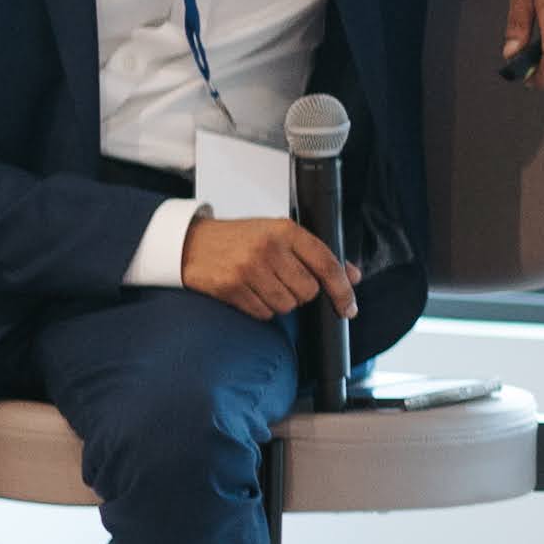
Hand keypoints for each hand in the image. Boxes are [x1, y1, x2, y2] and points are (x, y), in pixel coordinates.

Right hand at [180, 215, 355, 324]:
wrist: (190, 242)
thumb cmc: (240, 238)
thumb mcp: (279, 234)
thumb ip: (316, 254)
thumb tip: (353, 275)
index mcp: (286, 230)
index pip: (327, 264)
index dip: (343, 290)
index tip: (349, 308)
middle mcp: (269, 248)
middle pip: (308, 291)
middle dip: (301, 293)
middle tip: (283, 280)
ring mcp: (249, 268)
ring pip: (287, 306)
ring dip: (281, 302)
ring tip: (264, 284)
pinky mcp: (231, 287)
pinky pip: (263, 313)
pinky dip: (262, 308)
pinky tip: (250, 292)